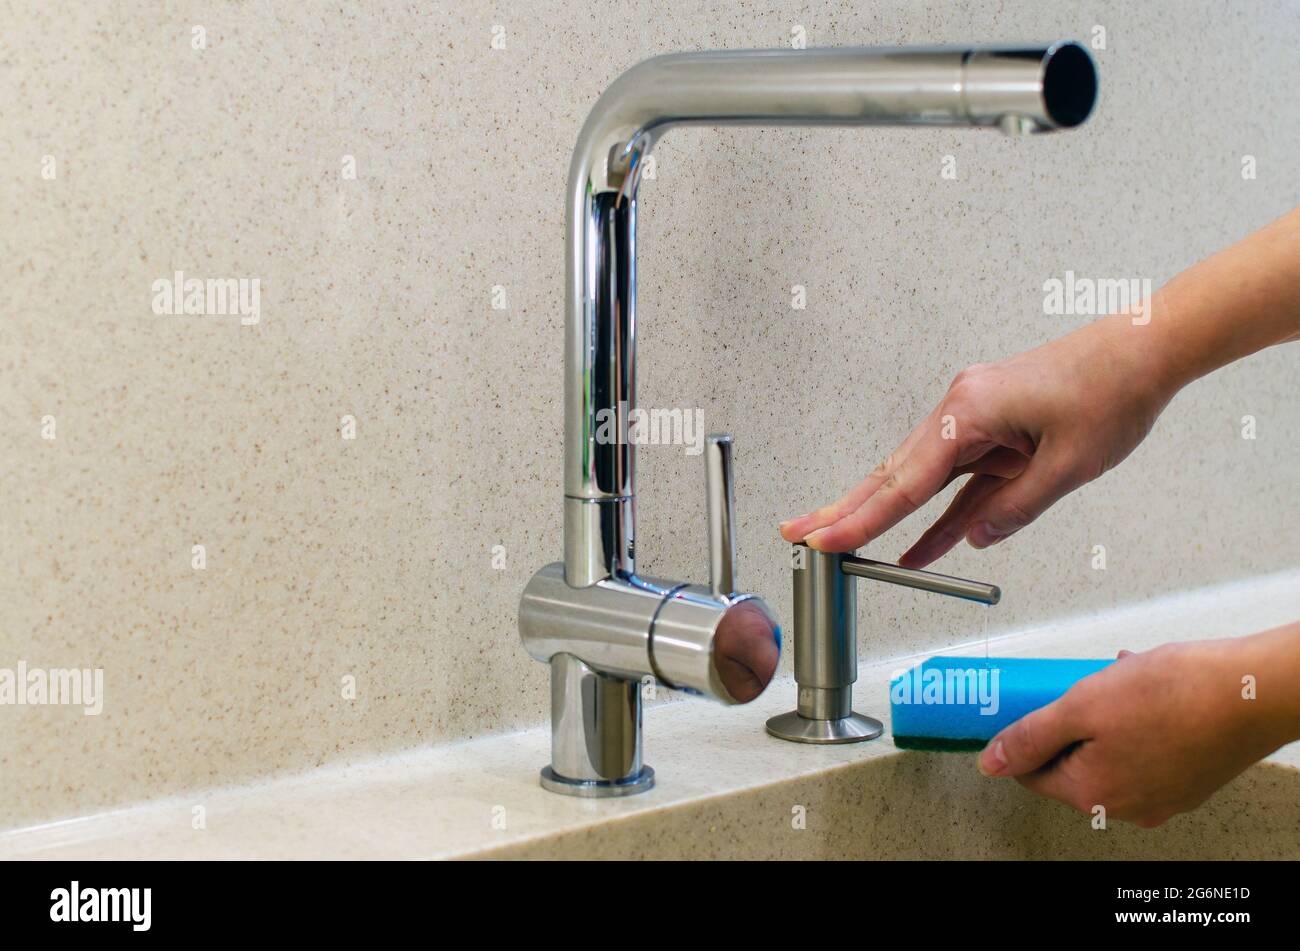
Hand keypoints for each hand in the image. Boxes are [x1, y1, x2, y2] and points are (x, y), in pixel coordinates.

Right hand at [779, 323, 1172, 565]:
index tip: (824, 541)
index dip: (862, 519)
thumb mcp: (1070, 464)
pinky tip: (916, 546)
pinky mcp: (990, 430)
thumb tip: (976, 539)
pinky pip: (954, 482)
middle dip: (845, 510)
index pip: (905, 482)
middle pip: (892, 474)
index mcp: (968, 412)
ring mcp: (972, 420)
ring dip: (881, 514)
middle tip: (800, 533)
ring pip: (916, 479)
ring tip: (839, 542)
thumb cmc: (1111, 391)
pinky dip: (936, 514)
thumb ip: (1017, 507)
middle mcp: (959, 411)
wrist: (1144, 349)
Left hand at [977, 639, 1296, 826]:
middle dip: (1072, 720)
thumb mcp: (1080, 705)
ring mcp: (1163, 795)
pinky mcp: (1190, 777)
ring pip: (1110, 750)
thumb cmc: (1173, 695)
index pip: (1032, 773)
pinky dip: (1139, 717)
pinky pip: (1145, 747)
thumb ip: (1030, 736)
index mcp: (1093, 795)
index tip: (1033, 706)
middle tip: (1084, 686)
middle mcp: (1128, 806)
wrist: (1252, 690)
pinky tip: (1151, 686)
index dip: (1027, 734)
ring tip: (1122, 680)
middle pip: (1072, 762)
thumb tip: (991, 763)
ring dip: (1105, 713)